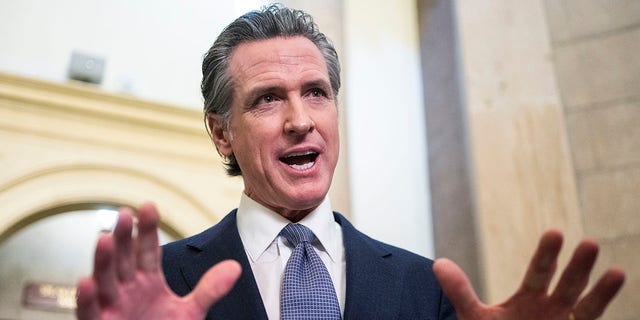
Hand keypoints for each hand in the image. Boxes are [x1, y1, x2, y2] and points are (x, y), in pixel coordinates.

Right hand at [76, 203, 241, 319]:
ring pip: (105, 280)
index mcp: (147, 281)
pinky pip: (90, 311)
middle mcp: (127, 289)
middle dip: (124, 237)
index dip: (148, 230)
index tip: (149, 206)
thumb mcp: (189, 312)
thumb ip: (209, 289)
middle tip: (125, 213)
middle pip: (125, 259)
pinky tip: (86, 281)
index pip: (148, 250)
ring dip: (103, 260)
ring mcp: (112, 307)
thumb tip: (235, 267)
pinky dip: (87, 298)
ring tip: (104, 237)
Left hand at [434, 230, 624, 319]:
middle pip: (567, 285)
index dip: (547, 254)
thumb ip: (460, 292)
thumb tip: (438, 263)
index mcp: (529, 298)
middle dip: (578, 266)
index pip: (539, 272)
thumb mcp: (475, 317)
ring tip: (618, 272)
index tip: (556, 232)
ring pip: (586, 309)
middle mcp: (552, 310)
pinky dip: (601, 316)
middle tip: (590, 243)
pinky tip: (616, 297)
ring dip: (601, 293)